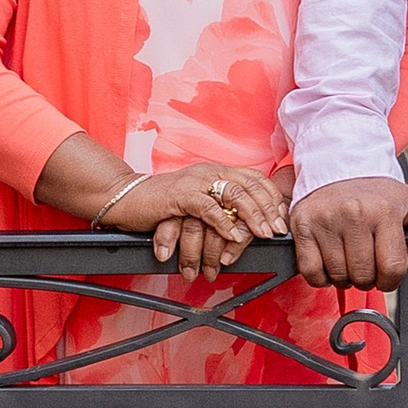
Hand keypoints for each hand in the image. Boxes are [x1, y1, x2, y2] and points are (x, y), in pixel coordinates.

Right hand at [108, 163, 291, 279]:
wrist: (126, 199)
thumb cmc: (161, 205)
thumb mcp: (196, 203)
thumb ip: (219, 207)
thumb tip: (245, 227)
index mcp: (215, 172)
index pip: (254, 178)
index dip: (271, 198)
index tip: (281, 219)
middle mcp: (209, 172)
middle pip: (250, 184)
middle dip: (268, 209)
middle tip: (277, 230)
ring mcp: (195, 181)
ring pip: (234, 194)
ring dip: (251, 216)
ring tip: (262, 234)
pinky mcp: (180, 195)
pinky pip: (208, 207)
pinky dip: (224, 222)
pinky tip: (233, 235)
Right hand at [289, 177, 407, 287]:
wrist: (336, 166)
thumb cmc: (375, 191)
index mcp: (383, 211)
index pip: (392, 268)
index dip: (391, 279)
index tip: (387, 273)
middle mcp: (353, 214)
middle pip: (364, 276)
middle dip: (368, 278)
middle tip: (366, 263)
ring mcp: (325, 221)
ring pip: (338, 276)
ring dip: (344, 277)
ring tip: (348, 259)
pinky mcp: (302, 226)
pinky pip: (311, 272)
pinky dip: (320, 276)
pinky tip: (329, 261)